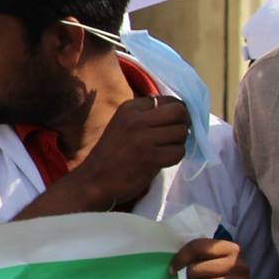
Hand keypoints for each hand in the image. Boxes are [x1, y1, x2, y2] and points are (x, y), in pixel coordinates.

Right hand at [72, 95, 187, 209]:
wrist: (94, 180)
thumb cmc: (111, 153)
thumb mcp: (123, 124)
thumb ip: (145, 116)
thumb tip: (178, 111)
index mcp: (129, 108)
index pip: (167, 99)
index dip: (174, 111)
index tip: (170, 123)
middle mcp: (137, 119)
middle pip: (179, 111)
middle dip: (183, 123)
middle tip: (175, 135)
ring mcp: (144, 138)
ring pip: (182, 132)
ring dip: (179, 142)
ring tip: (166, 149)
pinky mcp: (151, 158)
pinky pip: (179, 151)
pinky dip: (175, 157)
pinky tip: (162, 160)